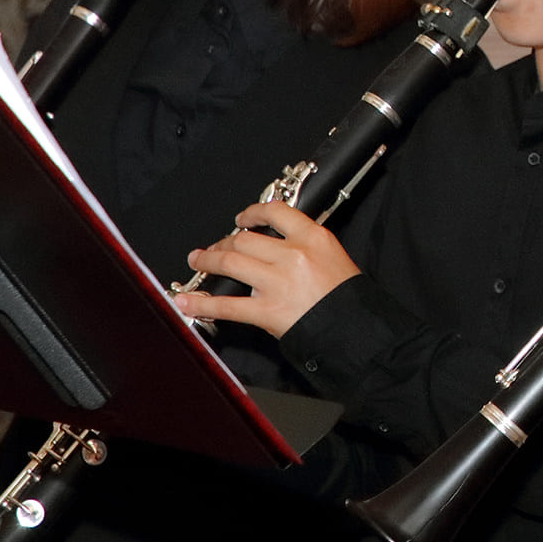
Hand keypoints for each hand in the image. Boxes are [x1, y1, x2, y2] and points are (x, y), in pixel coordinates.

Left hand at [175, 201, 360, 339]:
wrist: (356, 329)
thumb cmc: (348, 297)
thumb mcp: (333, 256)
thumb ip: (304, 246)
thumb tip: (272, 246)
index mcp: (313, 237)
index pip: (275, 213)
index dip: (251, 213)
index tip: (241, 219)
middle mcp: (293, 255)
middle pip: (245, 240)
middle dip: (222, 244)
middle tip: (213, 249)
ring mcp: (277, 283)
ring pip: (230, 263)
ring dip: (208, 262)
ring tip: (197, 262)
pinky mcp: (267, 311)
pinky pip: (227, 306)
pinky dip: (203, 303)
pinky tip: (186, 300)